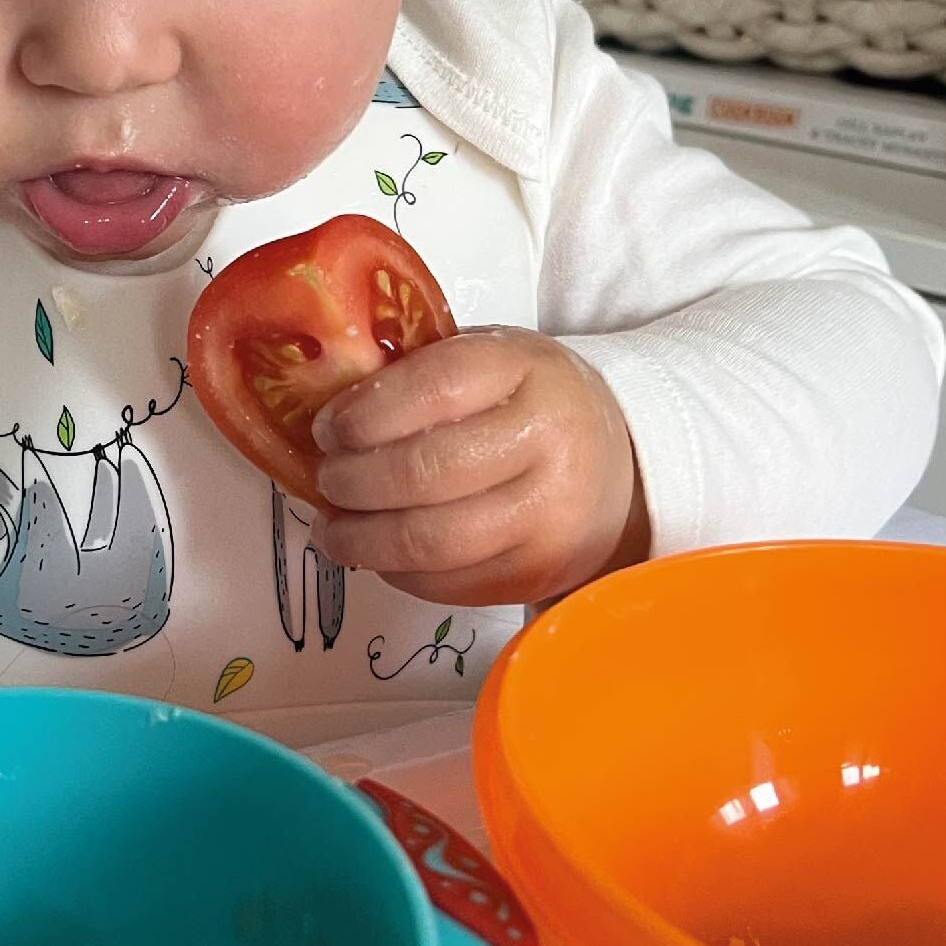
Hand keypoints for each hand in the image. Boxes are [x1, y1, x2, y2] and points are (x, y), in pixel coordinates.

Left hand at [310, 329, 648, 605]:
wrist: (617, 469)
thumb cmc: (530, 408)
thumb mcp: (492, 362)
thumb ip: (420, 375)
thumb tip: (327, 414)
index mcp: (528, 372)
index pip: (435, 388)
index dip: (366, 414)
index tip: (327, 431)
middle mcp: (548, 445)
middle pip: (425, 472)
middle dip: (354, 483)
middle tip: (327, 483)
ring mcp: (547, 518)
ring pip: (431, 540)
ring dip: (363, 541)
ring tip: (335, 530)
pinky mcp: (535, 574)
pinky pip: (446, 583)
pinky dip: (397, 572)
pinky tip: (379, 553)